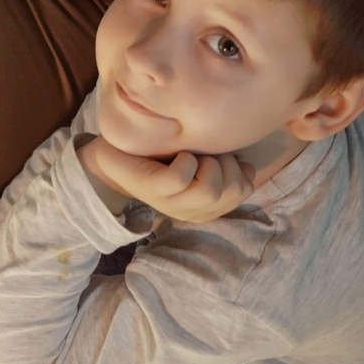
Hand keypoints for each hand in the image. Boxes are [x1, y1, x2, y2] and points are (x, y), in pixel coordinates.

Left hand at [77, 137, 256, 222]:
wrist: (115, 153)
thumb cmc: (161, 155)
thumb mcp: (200, 160)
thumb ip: (226, 168)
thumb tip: (248, 168)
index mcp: (205, 207)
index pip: (244, 191)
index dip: (239, 168)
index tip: (221, 157)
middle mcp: (189, 210)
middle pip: (231, 190)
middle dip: (226, 162)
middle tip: (205, 153)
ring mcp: (169, 202)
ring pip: (210, 188)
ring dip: (207, 161)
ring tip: (193, 154)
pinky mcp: (151, 189)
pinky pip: (181, 178)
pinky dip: (186, 161)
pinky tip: (179, 155)